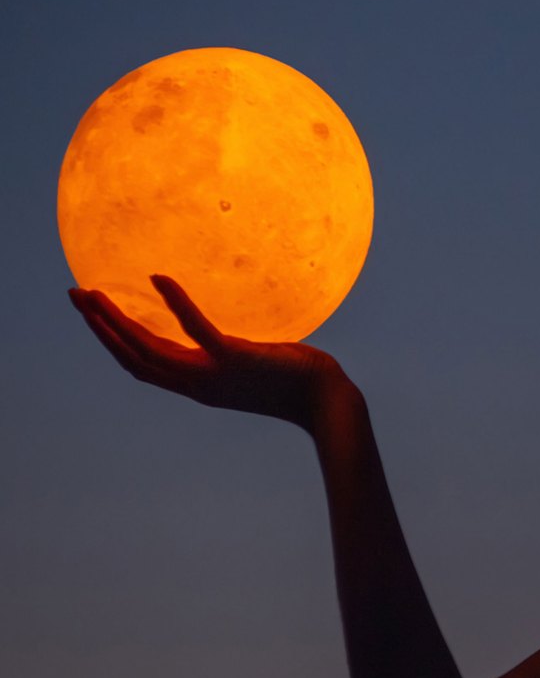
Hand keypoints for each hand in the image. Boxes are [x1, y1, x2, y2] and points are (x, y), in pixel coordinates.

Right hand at [68, 275, 353, 431]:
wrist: (326, 399)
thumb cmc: (298, 379)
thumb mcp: (256, 364)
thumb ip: (233, 349)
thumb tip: (227, 328)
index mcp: (200, 385)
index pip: (143, 366)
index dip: (113, 343)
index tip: (94, 317)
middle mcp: (198, 384)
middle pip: (133, 357)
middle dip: (100, 327)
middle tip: (75, 295)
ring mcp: (213, 373)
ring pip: (149, 347)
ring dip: (116, 320)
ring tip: (92, 293)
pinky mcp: (234, 357)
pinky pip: (197, 328)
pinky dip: (176, 302)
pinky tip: (158, 278)